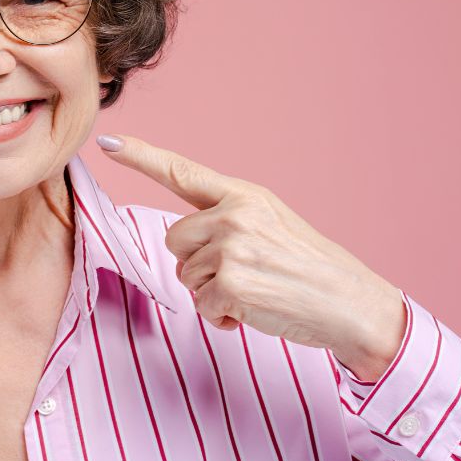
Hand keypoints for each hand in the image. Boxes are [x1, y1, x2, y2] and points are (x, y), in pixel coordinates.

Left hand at [99, 133, 405, 381]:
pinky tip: (252, 312)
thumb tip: (185, 242)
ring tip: (254, 292)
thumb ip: (227, 221)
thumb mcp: (272, 224)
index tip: (108, 143)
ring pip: (185, 275)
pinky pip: (201, 305)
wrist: (351, 303)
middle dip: (197, 263)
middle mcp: (235, 215)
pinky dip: (222, 317)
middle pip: (176, 239)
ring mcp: (232, 249)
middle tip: (240, 274)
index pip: (182, 172)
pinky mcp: (231, 284)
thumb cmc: (309, 268)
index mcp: (245, 195)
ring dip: (212, 293)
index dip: (141, 157)